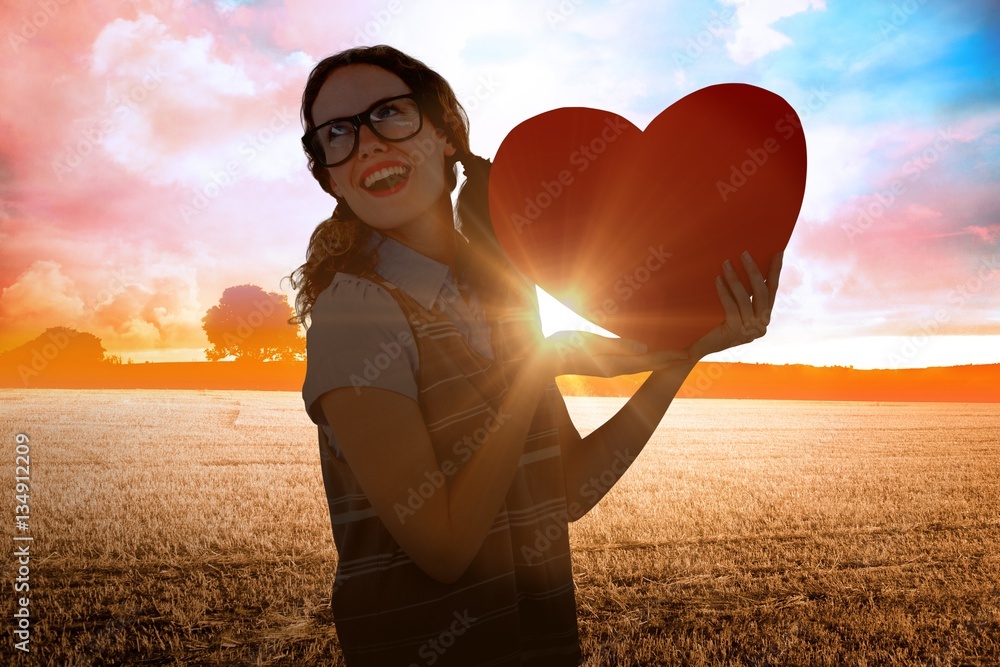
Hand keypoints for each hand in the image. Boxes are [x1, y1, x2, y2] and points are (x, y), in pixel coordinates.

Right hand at [536, 330, 690, 378]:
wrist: (540, 358)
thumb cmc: (562, 346)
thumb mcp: (589, 341)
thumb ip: (617, 345)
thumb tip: (644, 349)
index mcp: (615, 364)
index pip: (649, 361)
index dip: (669, 358)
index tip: (688, 354)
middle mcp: (615, 368)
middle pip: (649, 364)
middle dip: (669, 359)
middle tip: (690, 354)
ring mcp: (609, 367)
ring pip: (641, 363)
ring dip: (658, 359)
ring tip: (674, 353)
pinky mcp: (602, 363)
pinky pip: (630, 361)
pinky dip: (644, 357)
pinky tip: (647, 352)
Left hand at [686, 250, 782, 361]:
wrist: (695, 346)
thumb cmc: (712, 323)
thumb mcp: (731, 307)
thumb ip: (741, 293)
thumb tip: (742, 263)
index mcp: (764, 317)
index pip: (772, 290)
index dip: (775, 271)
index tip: (777, 251)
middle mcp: (761, 325)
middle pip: (762, 293)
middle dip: (754, 271)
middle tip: (744, 253)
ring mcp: (750, 331)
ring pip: (746, 299)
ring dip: (736, 278)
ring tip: (726, 263)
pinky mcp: (736, 332)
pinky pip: (732, 307)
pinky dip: (725, 292)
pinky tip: (718, 280)